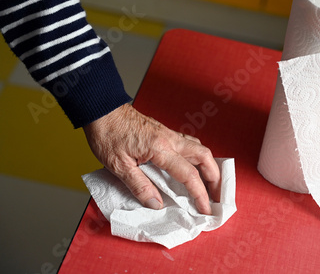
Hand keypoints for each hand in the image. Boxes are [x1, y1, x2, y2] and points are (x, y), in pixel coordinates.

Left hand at [83, 103, 220, 214]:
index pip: (189, 174)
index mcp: (161, 148)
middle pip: (205, 156)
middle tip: (217, 195)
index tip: (204, 209)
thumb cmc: (108, 134)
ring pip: (199, 148)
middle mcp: (170, 139)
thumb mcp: (118, 166)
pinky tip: (192, 166)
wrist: (102, 110)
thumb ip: (139, 186)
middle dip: (215, 177)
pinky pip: (188, 144)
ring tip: (209, 183)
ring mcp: (169, 134)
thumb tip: (156, 204)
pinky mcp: (164, 132)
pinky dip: (196, 157)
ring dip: (208, 166)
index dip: (200, 194)